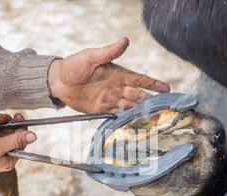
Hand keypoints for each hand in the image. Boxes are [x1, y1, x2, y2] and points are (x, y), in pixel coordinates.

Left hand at [48, 37, 169, 112]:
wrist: (59, 81)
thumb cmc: (75, 65)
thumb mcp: (92, 57)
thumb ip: (109, 52)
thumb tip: (126, 40)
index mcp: (118, 74)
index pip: (140, 79)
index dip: (154, 84)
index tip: (167, 89)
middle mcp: (117, 87)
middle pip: (138, 96)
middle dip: (150, 101)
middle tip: (163, 109)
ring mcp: (110, 99)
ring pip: (130, 107)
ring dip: (140, 112)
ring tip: (152, 119)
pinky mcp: (101, 110)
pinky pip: (116, 116)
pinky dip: (125, 120)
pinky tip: (134, 124)